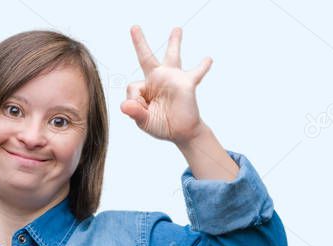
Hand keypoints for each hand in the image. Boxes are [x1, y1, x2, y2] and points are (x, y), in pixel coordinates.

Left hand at [120, 26, 211, 145]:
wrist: (180, 132)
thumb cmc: (161, 125)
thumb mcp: (144, 121)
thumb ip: (135, 113)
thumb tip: (124, 106)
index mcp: (145, 87)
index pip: (133, 87)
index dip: (136, 101)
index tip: (144, 111)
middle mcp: (157, 79)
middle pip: (146, 57)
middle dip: (140, 42)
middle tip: (134, 27)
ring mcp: (172, 79)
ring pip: (172, 56)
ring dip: (174, 42)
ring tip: (176, 29)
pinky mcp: (186, 85)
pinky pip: (196, 73)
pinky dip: (202, 67)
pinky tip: (208, 59)